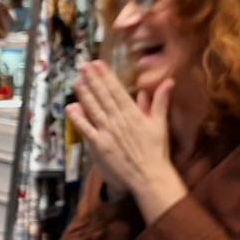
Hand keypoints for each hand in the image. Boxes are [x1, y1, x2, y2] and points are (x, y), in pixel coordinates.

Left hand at [68, 62, 185, 222]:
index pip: (117, 90)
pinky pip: (86, 129)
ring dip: (84, 94)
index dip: (106, 76)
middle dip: (92, 80)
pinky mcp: (99, 145)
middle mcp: (118, 120)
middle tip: (84, 66)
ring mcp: (107, 132)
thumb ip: (160, 102)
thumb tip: (168, 81)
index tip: (98, 64)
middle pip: (103, 96)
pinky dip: (78, 118)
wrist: (149, 175)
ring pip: (93, 109)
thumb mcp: (160, 124)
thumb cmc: (156, 151)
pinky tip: (70, 107)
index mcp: (133, 113)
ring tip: (76, 80)